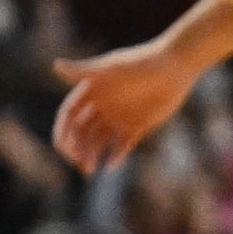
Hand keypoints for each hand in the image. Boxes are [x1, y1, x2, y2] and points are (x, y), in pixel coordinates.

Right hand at [49, 40, 200, 171]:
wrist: (176, 67)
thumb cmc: (142, 63)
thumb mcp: (112, 68)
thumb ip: (84, 71)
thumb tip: (56, 66)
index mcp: (90, 93)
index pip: (69, 116)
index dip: (63, 132)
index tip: (63, 148)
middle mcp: (101, 107)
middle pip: (80, 132)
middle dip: (76, 149)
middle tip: (79, 164)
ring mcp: (118, 117)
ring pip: (98, 141)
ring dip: (91, 155)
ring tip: (90, 171)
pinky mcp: (136, 126)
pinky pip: (121, 145)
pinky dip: (116, 156)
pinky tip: (111, 165)